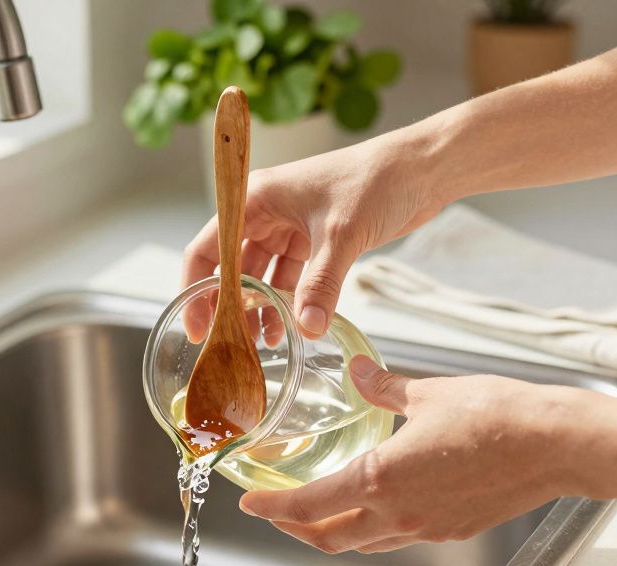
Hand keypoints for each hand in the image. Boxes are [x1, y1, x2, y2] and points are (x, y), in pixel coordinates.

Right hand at [182, 132, 443, 341]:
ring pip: (261, 277)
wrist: (421, 170)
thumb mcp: (341, 235)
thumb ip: (320, 284)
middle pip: (231, 268)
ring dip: (259, 309)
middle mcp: (266, 214)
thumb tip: (306, 328)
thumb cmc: (375, 180)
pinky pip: (290, 279)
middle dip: (229, 307)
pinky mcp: (314, 242)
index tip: (196, 328)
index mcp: (256, 199)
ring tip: (259, 345)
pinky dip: (287, 303)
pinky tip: (290, 328)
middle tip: (227, 345)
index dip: (196, 290)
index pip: (207, 249)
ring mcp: (290, 228)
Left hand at [238, 355, 601, 552]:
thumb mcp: (429, 393)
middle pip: (329, 538)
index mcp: (381, 479)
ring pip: (364, 543)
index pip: (309, 504)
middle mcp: (399, 514)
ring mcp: (427, 528)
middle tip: (277, 511)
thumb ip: (384, 389)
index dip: (273, 506)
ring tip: (319, 511)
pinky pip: (398, 538)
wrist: (557, 445)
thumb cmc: (498, 416)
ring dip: (334, 532)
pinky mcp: (453, 530)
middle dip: (296, 528)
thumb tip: (359, 373)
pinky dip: (373, 528)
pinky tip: (376, 504)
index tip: (250, 501)